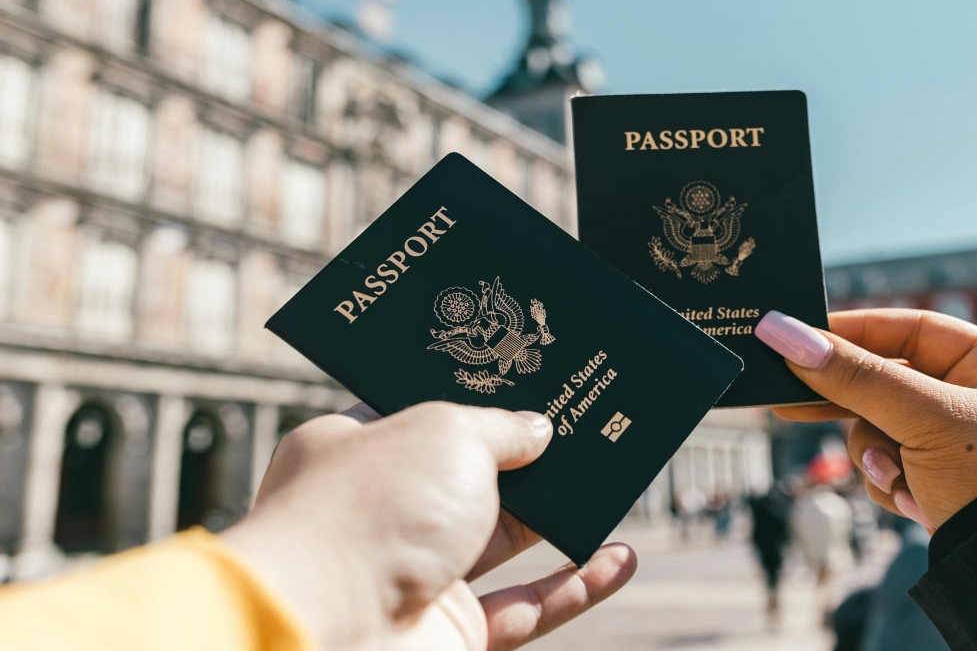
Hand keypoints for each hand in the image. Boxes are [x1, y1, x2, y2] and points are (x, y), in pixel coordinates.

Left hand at [222, 402, 636, 649]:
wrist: (328, 632)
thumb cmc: (371, 511)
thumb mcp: (446, 433)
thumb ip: (500, 428)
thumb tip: (537, 430)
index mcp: (352, 449)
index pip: (417, 412)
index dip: (472, 397)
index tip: (525, 379)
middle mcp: (379, 512)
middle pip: (467, 476)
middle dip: (525, 456)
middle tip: (581, 426)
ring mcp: (413, 575)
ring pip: (502, 541)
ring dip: (558, 517)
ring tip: (610, 482)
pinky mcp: (448, 634)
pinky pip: (524, 609)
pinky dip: (575, 587)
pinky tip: (620, 560)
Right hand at [756, 308, 976, 528]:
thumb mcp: (926, 418)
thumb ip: (856, 376)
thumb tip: (784, 331)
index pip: (914, 331)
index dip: (856, 331)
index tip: (801, 337)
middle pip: (890, 384)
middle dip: (853, 405)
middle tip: (790, 402)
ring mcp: (963, 450)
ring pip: (882, 431)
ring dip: (876, 456)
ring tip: (895, 477)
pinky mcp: (946, 490)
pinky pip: (893, 470)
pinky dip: (893, 485)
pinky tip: (914, 504)